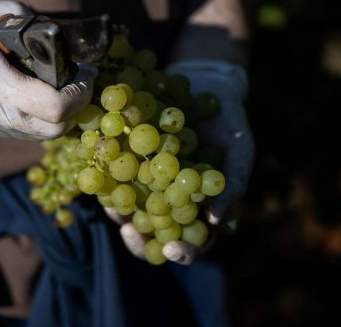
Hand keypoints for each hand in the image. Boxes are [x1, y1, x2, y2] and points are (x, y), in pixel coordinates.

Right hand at [0, 0, 95, 139]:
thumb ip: (36, 30)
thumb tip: (68, 46)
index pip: (52, 107)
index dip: (79, 94)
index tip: (85, 74)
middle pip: (52, 129)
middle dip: (76, 107)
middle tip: (80, 82)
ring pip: (40, 136)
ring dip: (60, 115)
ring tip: (62, 86)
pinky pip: (23, 133)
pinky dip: (41, 118)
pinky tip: (40, 94)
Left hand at [107, 59, 253, 264]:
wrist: (205, 87)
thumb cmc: (229, 125)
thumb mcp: (239, 150)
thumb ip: (231, 184)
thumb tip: (215, 221)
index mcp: (200, 210)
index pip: (195, 244)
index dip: (184, 253)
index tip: (172, 248)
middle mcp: (170, 203)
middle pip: (153, 236)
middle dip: (139, 241)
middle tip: (130, 232)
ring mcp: (147, 184)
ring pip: (129, 211)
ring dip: (118, 213)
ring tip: (111, 206)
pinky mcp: (128, 162)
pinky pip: (113, 177)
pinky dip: (106, 179)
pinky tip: (101, 173)